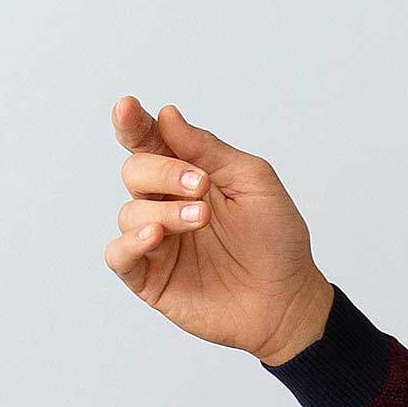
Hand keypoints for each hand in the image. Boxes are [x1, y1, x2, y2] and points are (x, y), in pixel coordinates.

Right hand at [104, 95, 333, 365]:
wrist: (289, 299)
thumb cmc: (276, 239)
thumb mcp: (252, 181)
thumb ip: (209, 148)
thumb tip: (166, 115)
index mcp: (187, 174)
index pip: (148, 140)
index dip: (132, 123)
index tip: (128, 107)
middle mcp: (165, 203)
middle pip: (135, 171)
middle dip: (164, 172)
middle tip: (202, 186)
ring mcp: (156, 242)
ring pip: (130, 212)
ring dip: (164, 211)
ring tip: (201, 219)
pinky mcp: (150, 278)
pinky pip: (118, 254)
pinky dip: (130, 242)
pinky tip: (156, 236)